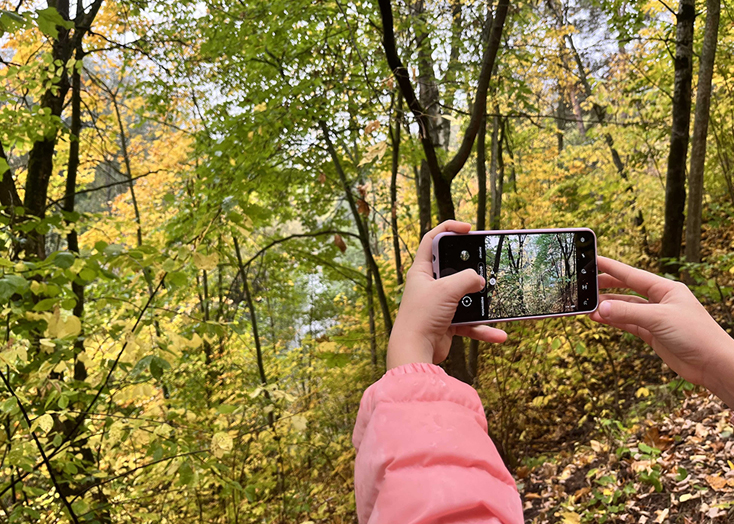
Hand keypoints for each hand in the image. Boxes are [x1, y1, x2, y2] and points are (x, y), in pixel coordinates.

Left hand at [387, 221, 506, 369]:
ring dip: (481, 302)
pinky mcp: (447, 322)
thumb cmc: (422, 316)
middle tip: (488, 263)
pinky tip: (499, 334)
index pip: (432, 239)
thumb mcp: (447, 289)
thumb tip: (481, 281)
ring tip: (496, 300)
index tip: (468, 228)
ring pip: (466, 296)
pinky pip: (470, 322)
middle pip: (454, 267)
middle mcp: (430, 285)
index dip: (449, 229)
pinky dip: (483, 328)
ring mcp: (439, 304)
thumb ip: (468, 278)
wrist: (415, 351)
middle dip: (472, 268)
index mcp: (422, 270)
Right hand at [589, 256, 733, 405]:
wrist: (712, 364)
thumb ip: (628, 313)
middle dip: (606, 287)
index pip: (632, 275)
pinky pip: (627, 324)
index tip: (593, 259)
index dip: (612, 267)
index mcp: (666, 289)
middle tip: (585, 285)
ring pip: (625, 309)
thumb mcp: (659, 319)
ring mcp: (655, 318)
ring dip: (607, 308)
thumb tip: (599, 310)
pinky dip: (613, 321)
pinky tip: (599, 319)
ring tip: (587, 307)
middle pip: (626, 290)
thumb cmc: (696, 335)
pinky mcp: (652, 334)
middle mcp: (660, 301)